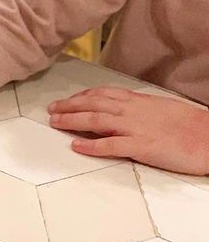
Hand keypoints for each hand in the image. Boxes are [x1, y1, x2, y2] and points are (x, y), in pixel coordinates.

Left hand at [48, 87, 208, 174]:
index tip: (66, 100)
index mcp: (137, 101)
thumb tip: (119, 109)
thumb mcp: (159, 108)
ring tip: (55, 123)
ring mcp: (135, 128)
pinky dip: (91, 145)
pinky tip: (77, 146)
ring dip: (72, 121)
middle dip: (69, 106)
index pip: (102, 94)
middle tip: (51, 110)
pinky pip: (111, 145)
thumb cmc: (189, 124)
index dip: (81, 96)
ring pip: (96, 120)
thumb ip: (137, 108)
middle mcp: (132, 111)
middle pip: (93, 104)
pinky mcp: (141, 147)